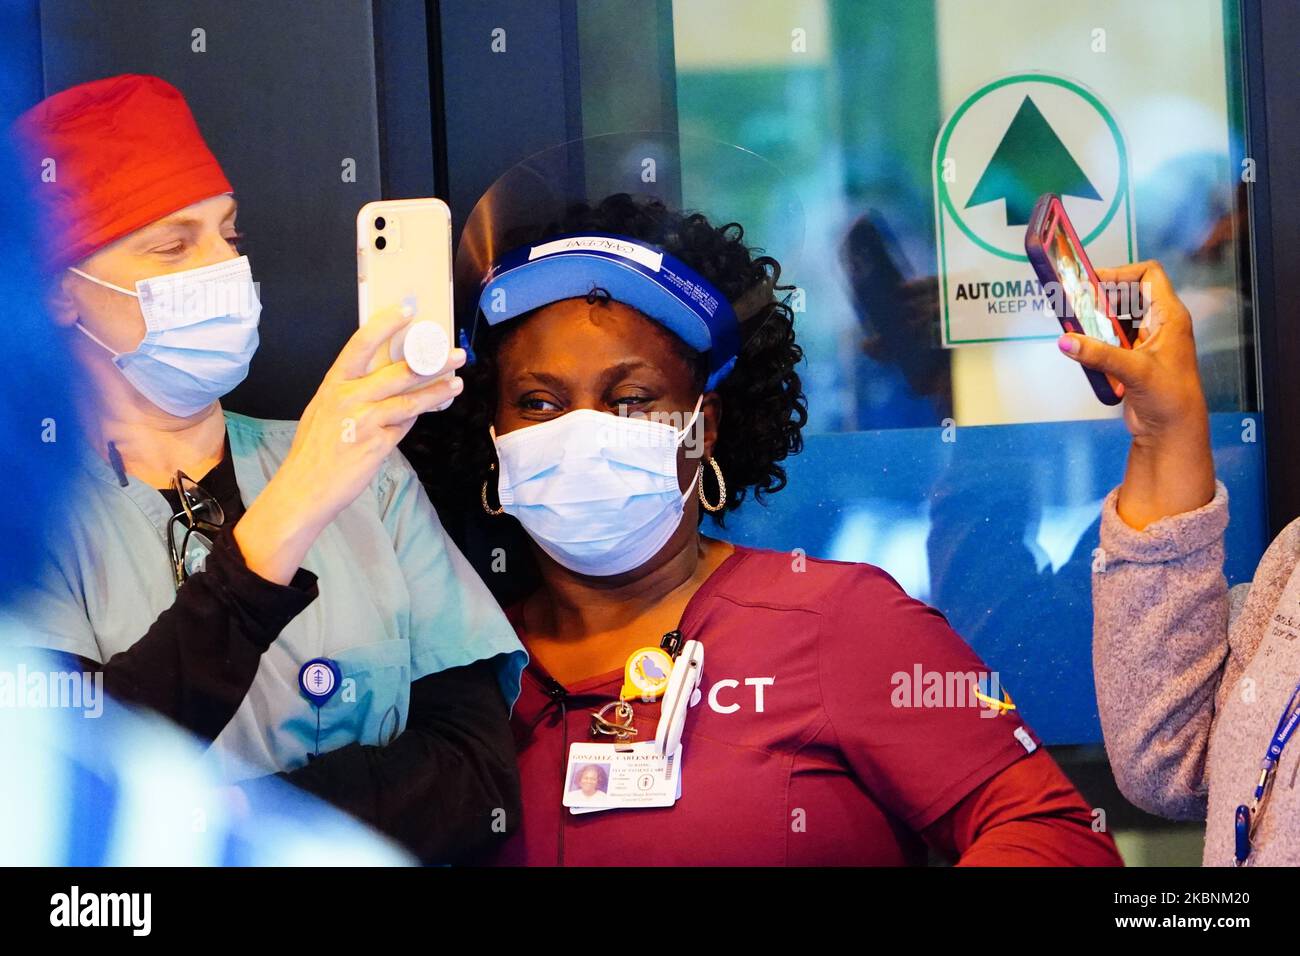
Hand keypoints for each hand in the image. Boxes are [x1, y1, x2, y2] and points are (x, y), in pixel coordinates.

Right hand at [234, 304, 464, 582]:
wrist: (304, 488)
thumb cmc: (315, 449)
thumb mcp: (325, 410)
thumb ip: (353, 393)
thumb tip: (387, 380)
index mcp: (333, 384)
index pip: (360, 344)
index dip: (385, 325)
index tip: (407, 309)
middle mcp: (347, 398)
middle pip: (397, 372)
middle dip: (431, 362)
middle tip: (455, 353)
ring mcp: (363, 421)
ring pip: (409, 400)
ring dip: (436, 391)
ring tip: (456, 384)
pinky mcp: (377, 444)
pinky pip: (404, 426)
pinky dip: (417, 418)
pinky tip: (433, 409)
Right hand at [1055, 260, 1214, 529]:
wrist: (1171, 432)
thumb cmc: (1170, 398)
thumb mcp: (1134, 371)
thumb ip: (1099, 354)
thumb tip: (1067, 340)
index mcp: (1170, 317)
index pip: (1148, 276)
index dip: (1122, 274)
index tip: (1095, 284)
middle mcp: (1158, 324)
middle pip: (1126, 295)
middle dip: (1100, 298)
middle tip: (1076, 303)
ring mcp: (1144, 341)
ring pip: (1115, 318)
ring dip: (1095, 320)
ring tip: (1076, 324)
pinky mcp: (1131, 359)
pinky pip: (1108, 340)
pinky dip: (1094, 341)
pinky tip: (1083, 348)